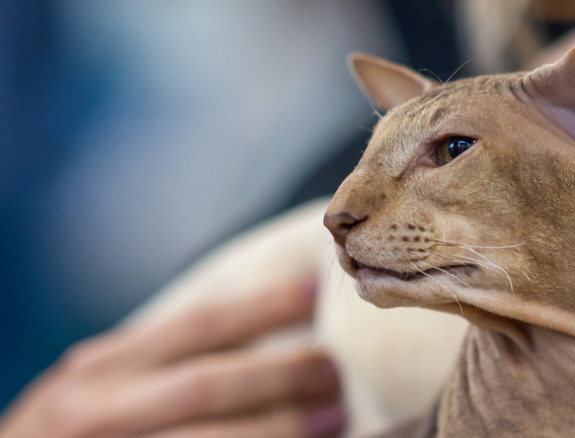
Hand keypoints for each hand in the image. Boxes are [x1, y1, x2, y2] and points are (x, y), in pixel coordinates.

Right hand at [0, 279, 343, 437]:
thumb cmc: (70, 431)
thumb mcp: (100, 383)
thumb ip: (157, 361)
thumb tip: (255, 335)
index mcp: (104, 368)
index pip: (198, 326)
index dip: (265, 307)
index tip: (315, 292)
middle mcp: (103, 409)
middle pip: (211, 383)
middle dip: (282, 376)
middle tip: (333, 370)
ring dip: (281, 428)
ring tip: (334, 418)